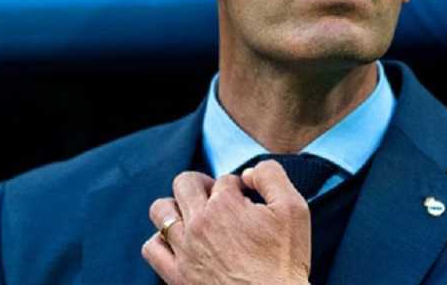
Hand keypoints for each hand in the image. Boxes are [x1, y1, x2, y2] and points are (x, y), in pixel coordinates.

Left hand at [143, 160, 311, 284]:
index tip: (249, 204)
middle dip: (203, 184)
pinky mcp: (177, 276)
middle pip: (185, 183)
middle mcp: (199, 223)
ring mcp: (184, 250)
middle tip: (219, 200)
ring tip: (195, 216)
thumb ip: (271, 177)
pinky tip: (181, 242)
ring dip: (177, 206)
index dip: (239, 188)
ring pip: (161, 210)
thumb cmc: (285, 261)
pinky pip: (152, 248)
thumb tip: (248, 173)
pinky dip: (162, 239)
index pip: (225, 179)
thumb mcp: (293, 209)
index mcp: (225, 204)